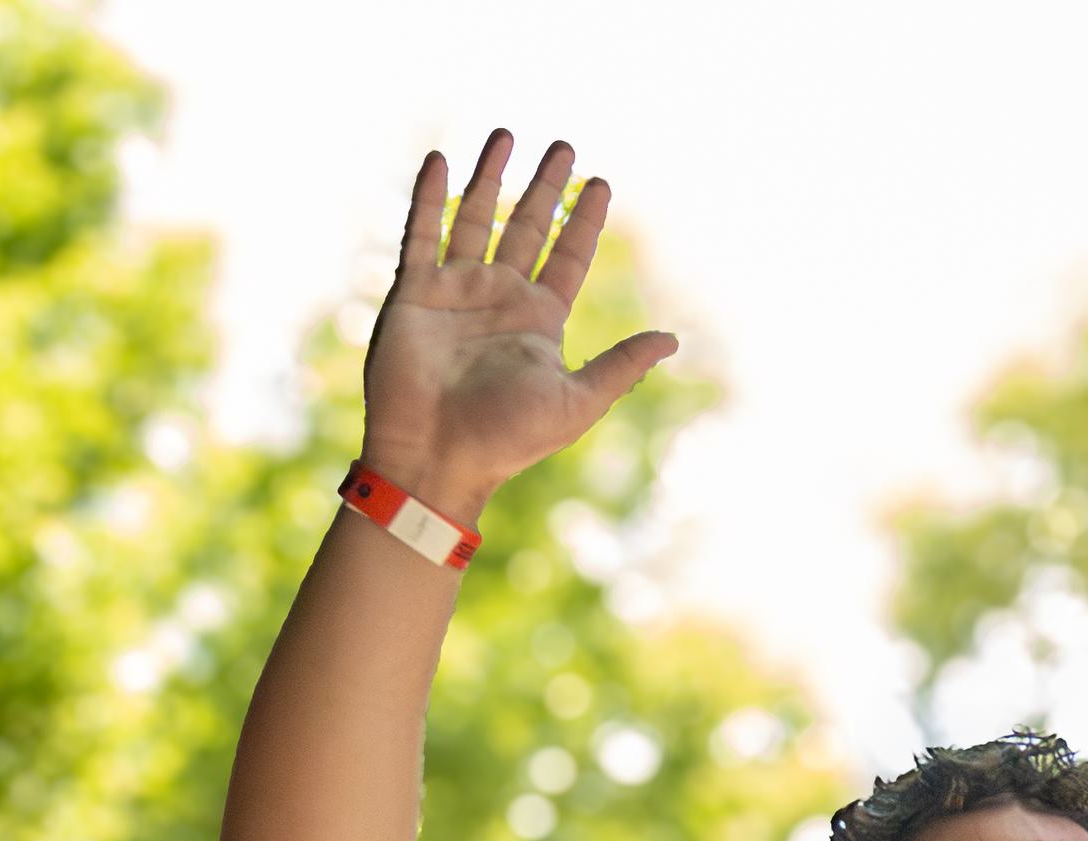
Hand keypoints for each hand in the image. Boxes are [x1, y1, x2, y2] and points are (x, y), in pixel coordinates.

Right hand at [358, 131, 676, 524]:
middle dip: (544, 187)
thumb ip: (622, 366)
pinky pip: (421, 234)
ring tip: (507, 134)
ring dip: (491, 177)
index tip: (602, 183)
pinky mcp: (415, 294)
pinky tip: (439, 160)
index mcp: (541, 321)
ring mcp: (456, 293)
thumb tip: (673, 340)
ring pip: (475, 218)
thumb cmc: (509, 439)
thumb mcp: (578, 401)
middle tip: (563, 146)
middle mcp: (500, 299)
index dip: (585, 221)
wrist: (438, 459)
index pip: (569, 256)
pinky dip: (428, 197)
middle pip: (527, 227)